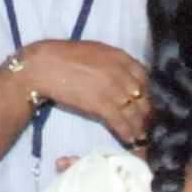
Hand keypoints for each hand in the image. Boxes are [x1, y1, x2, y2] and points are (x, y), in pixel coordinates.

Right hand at [19, 38, 150, 143]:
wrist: (44, 66)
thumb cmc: (64, 56)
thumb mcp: (96, 52)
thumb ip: (113, 63)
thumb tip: (124, 76)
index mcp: (120, 57)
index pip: (144, 77)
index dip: (146, 93)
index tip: (144, 102)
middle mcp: (121, 72)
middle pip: (143, 97)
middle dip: (146, 112)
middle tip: (146, 123)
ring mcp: (113, 89)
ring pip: (134, 112)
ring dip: (140, 126)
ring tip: (141, 137)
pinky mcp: (102, 105)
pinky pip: (121, 122)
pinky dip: (127, 132)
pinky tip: (130, 139)